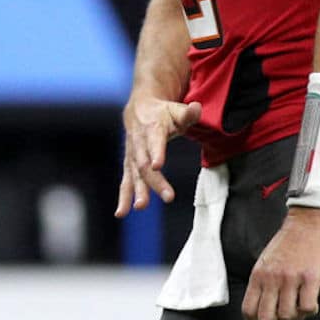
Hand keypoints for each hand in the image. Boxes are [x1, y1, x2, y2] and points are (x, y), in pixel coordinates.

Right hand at [115, 92, 201, 216]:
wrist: (139, 108)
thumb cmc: (162, 112)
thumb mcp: (176, 109)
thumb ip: (188, 113)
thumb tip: (197, 107)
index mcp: (152, 128)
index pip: (154, 141)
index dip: (156, 152)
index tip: (157, 165)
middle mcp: (139, 143)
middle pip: (145, 163)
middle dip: (155, 181)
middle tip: (169, 197)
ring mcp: (132, 154)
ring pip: (134, 174)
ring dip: (137, 191)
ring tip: (141, 207)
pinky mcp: (129, 164)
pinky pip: (126, 180)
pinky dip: (123, 196)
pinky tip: (121, 212)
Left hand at [242, 206, 319, 319]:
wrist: (308, 221)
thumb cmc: (289, 242)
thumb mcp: (266, 261)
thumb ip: (263, 282)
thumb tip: (263, 307)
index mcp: (258, 274)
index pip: (248, 309)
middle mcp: (271, 278)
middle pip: (266, 318)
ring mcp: (291, 278)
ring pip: (288, 316)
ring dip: (296, 319)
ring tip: (301, 309)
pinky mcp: (310, 277)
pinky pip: (308, 307)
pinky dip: (311, 310)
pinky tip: (313, 301)